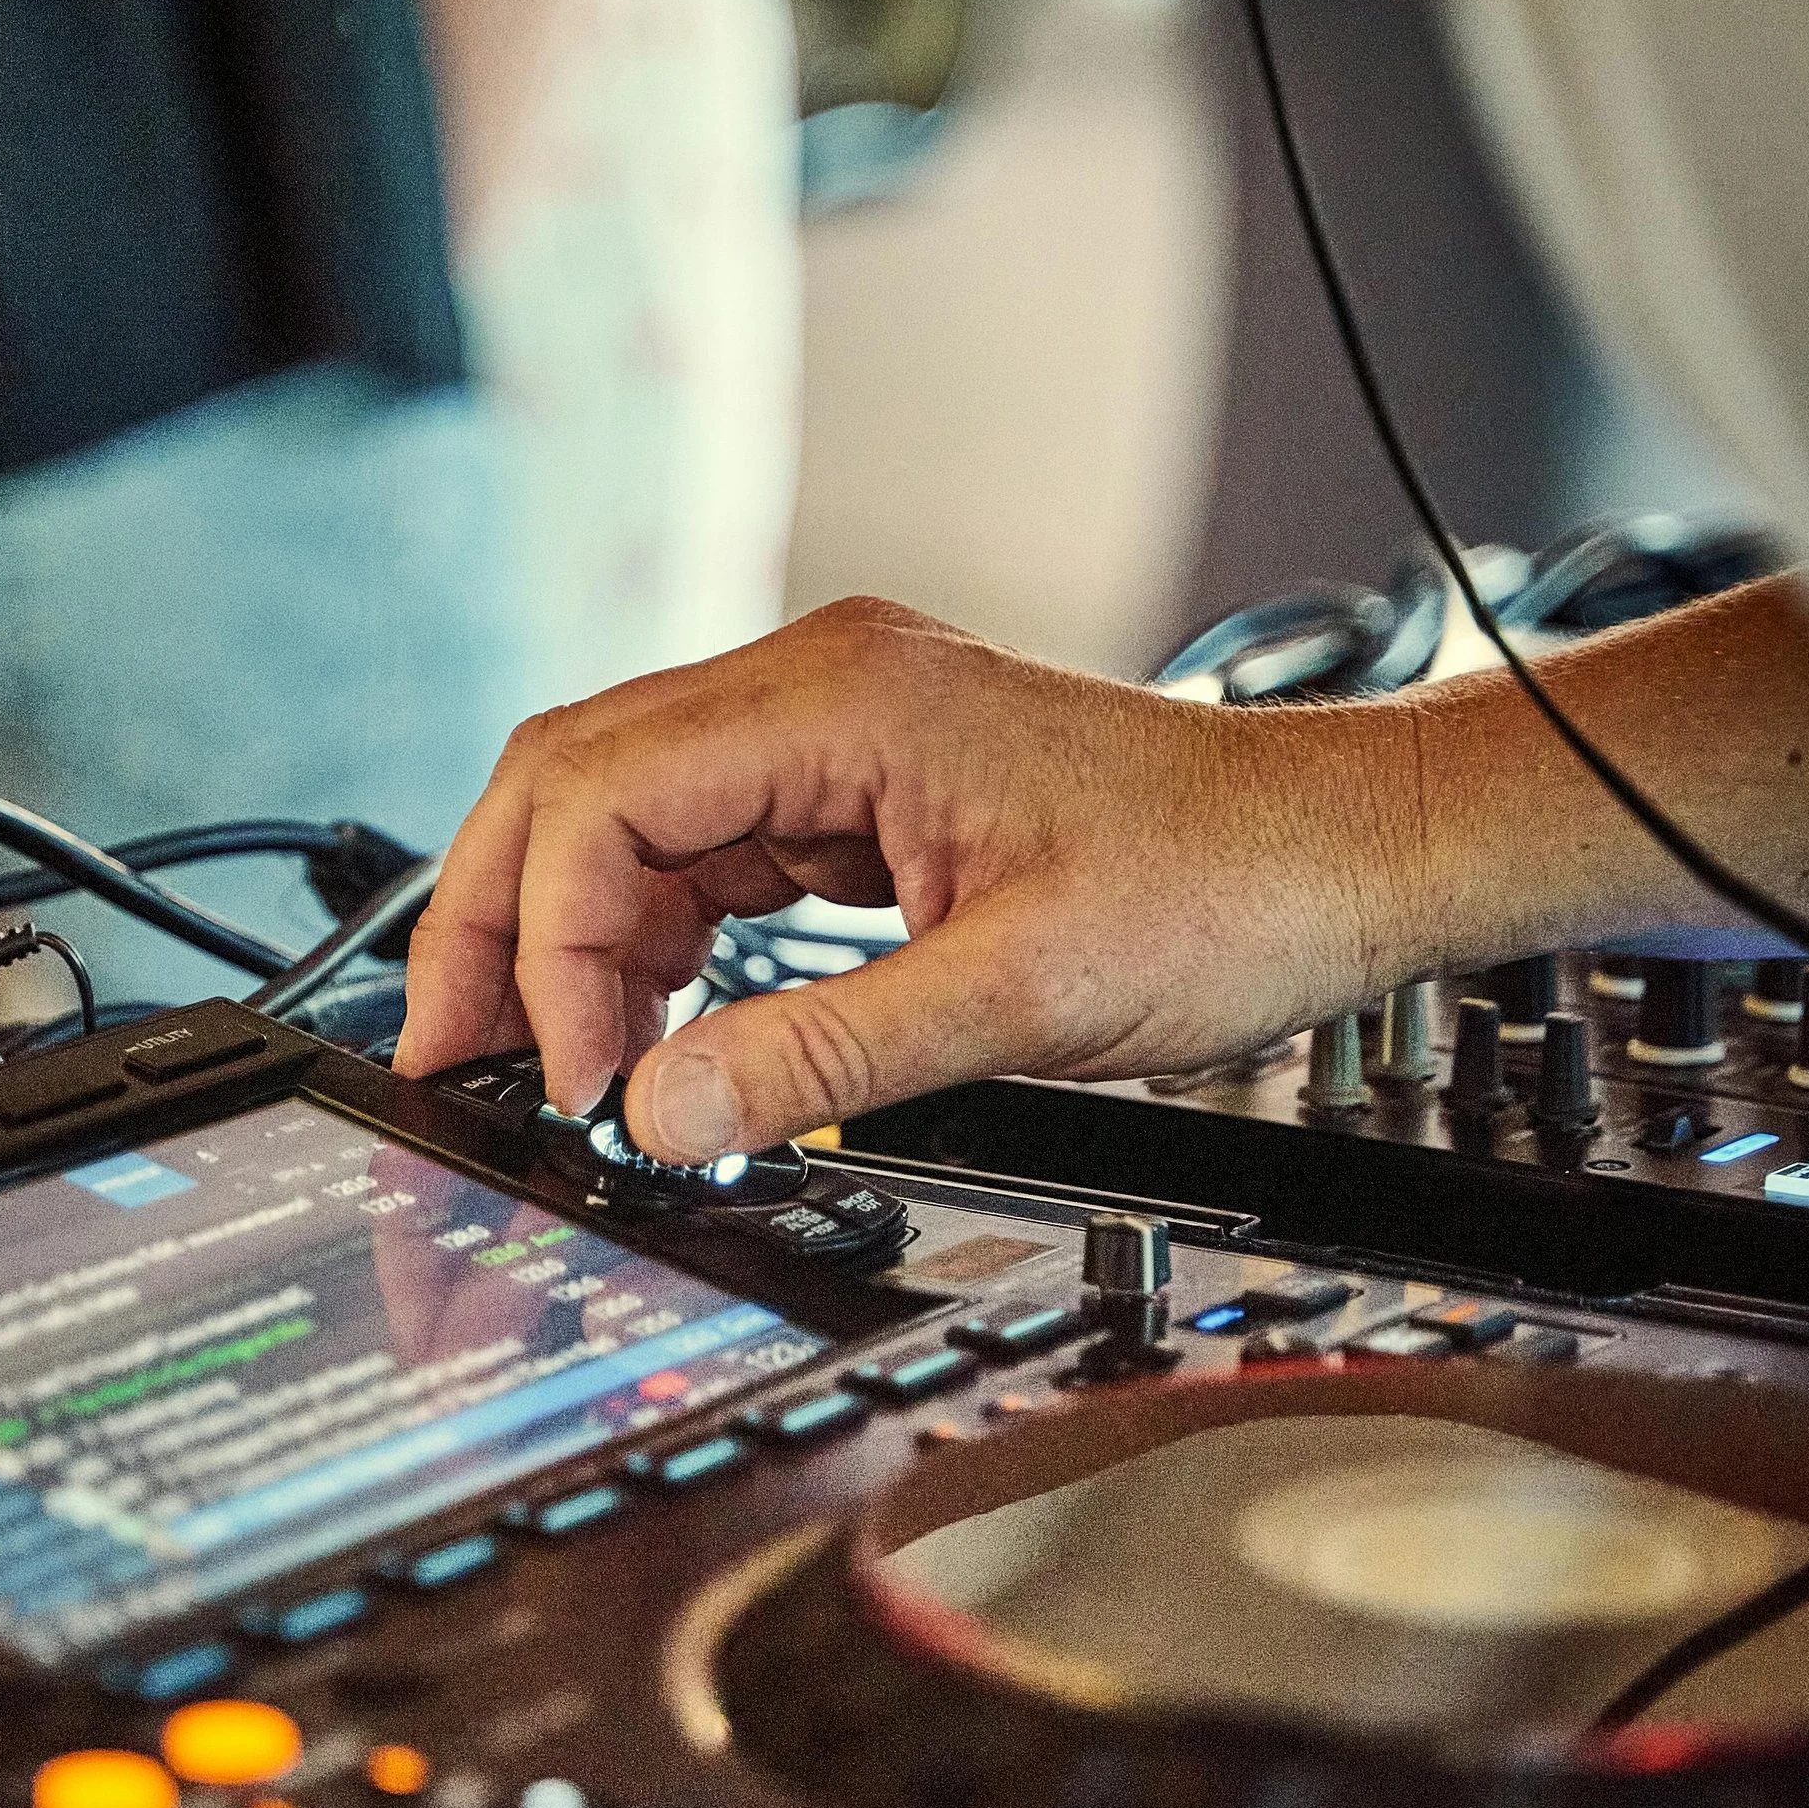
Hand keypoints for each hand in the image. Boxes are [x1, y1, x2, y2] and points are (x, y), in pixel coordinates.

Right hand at [397, 597, 1426, 1157]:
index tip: (576, 1082)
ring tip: (543, 1066)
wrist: (1350, 854)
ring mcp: (835, 733)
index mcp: (842, 699)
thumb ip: (822, 1059)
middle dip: (500, 921)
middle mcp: (820, 688)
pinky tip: (647, 1030)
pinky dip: (652, 939)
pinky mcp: (860, 789)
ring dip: (570, 936)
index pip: (600, 795)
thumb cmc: (1232, 887)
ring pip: (625, 814)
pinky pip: (704, 847)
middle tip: (458, 1062)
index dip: (552, 947)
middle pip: (573, 779)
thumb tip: (657, 1118)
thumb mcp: (1019, 1000)